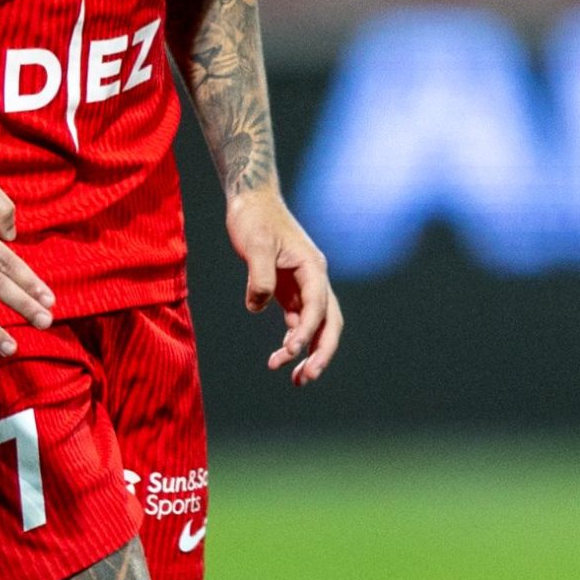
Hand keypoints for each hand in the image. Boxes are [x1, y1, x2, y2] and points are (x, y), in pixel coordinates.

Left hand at [228, 185, 342, 386]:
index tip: (290, 352)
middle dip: (320, 352)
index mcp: (312, 267)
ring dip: (309, 351)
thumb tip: (258, 306)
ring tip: (295, 378)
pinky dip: (295, 338)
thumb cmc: (254, 217)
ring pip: (316, 324)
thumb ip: (259, 276)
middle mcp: (314, 277)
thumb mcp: (255, 244)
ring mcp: (304, 283)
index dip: (306, 332)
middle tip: (305, 379)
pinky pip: (299, 318)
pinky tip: (284, 356)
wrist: (250, 199)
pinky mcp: (290, 287)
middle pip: (329, 322)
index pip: (317, 306)